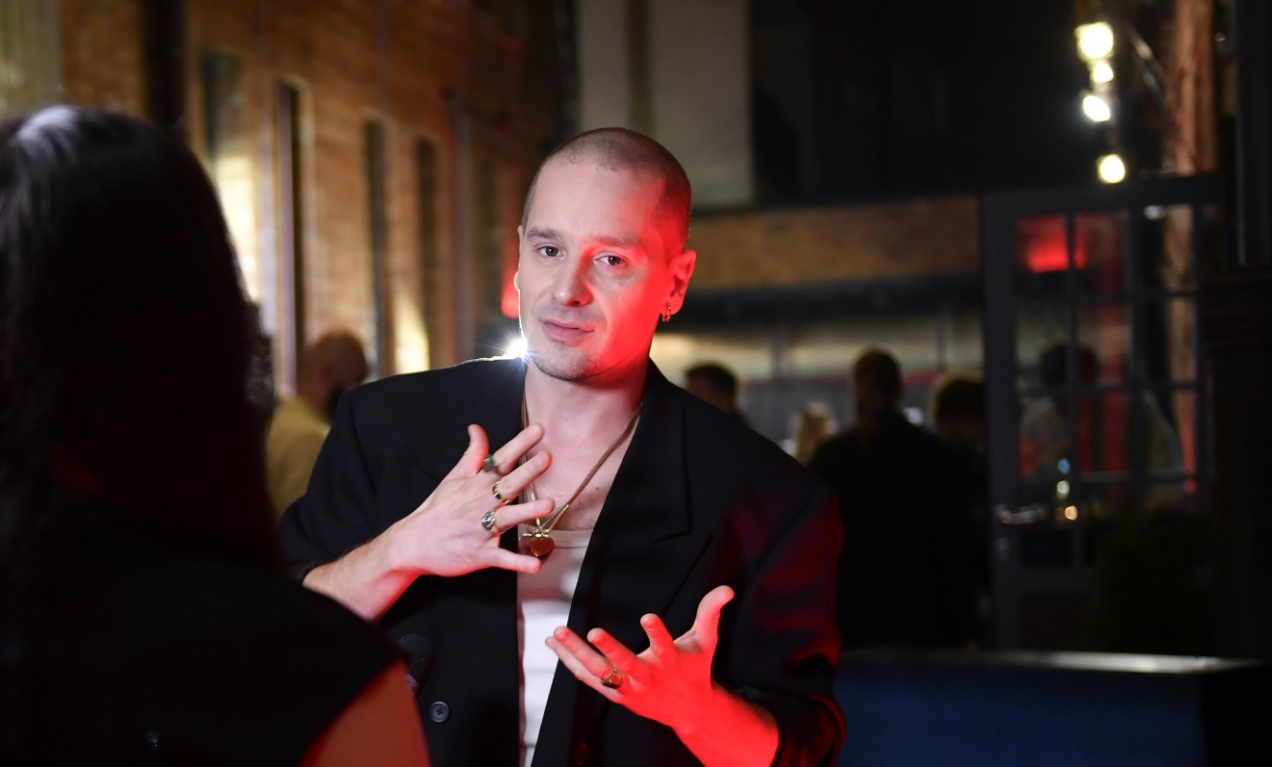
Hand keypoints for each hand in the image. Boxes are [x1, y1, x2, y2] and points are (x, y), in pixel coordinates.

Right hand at [381, 423, 555, 578]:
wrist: (413, 543)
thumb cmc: (437, 509)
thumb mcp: (453, 477)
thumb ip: (473, 454)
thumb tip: (477, 428)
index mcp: (476, 484)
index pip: (501, 460)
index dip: (520, 444)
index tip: (538, 430)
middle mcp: (481, 504)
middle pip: (508, 485)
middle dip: (527, 471)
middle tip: (546, 458)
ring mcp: (480, 529)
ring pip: (507, 519)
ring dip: (527, 512)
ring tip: (548, 504)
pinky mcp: (480, 554)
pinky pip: (501, 558)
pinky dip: (517, 562)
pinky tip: (535, 565)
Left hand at [546, 585, 733, 728]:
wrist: (688, 710)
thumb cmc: (694, 669)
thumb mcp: (706, 641)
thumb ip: (710, 613)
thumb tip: (726, 589)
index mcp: (671, 661)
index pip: (664, 646)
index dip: (657, 633)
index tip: (649, 617)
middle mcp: (648, 676)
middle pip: (626, 664)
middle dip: (610, 649)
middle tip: (594, 632)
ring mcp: (630, 688)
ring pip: (601, 672)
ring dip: (578, 653)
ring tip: (560, 633)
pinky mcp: (617, 695)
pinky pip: (590, 679)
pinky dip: (571, 663)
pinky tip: (556, 645)